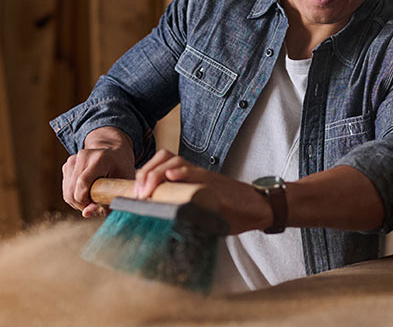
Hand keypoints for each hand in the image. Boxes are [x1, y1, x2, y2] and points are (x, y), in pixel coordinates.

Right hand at [62, 127, 135, 217]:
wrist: (114, 152)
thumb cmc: (121, 170)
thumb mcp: (121, 185)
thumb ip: (106, 202)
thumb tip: (86, 214)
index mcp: (100, 159)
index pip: (83, 183)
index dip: (85, 200)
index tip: (94, 205)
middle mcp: (83, 156)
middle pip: (72, 190)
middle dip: (81, 204)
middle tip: (94, 205)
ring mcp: (73, 159)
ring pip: (67, 191)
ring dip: (77, 201)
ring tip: (92, 199)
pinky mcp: (67, 164)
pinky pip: (66, 188)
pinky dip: (74, 195)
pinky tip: (87, 192)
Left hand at [134, 150, 273, 233]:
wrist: (258, 207)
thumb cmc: (230, 212)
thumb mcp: (203, 211)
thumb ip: (184, 213)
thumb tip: (163, 234)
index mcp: (189, 178)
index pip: (161, 164)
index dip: (145, 174)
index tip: (135, 194)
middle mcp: (194, 173)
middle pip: (164, 158)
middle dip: (146, 173)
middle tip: (138, 194)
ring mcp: (203, 177)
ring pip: (174, 162)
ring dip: (156, 173)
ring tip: (147, 190)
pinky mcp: (213, 185)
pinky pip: (195, 174)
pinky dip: (181, 172)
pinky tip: (171, 176)